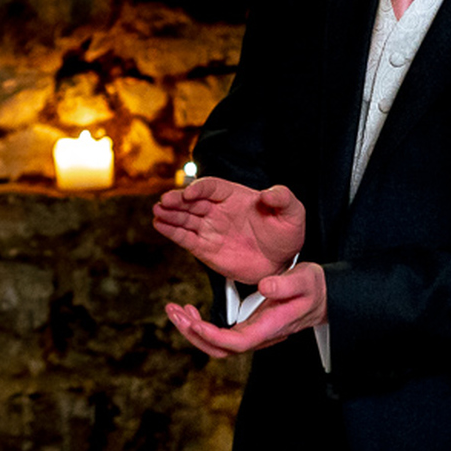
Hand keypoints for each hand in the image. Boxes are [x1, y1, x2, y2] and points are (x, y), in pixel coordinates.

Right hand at [153, 178, 305, 282]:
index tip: (191, 194)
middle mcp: (218, 210)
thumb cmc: (286, 234)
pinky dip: (171, 232)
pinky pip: (184, 238)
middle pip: (192, 201)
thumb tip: (269, 193)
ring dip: (170, 215)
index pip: (212, 187)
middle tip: (165, 201)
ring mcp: (210, 229)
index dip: (200, 188)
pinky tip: (159, 226)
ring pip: (184, 218)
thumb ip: (283, 199)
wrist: (282, 263)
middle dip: (177, 200)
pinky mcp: (205, 248)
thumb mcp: (293, 213)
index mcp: (235, 196)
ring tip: (157, 212)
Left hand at [163, 261, 326, 357]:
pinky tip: (190, 311)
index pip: (237, 342)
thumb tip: (265, 287)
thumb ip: (286, 284)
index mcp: (270, 327)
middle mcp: (259, 335)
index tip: (194, 323)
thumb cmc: (315, 289)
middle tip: (174, 311)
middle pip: (220, 349)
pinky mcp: (247, 328)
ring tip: (175, 310)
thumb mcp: (305, 280)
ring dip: (193, 330)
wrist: (324, 297)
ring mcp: (252, 334)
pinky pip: (219, 335)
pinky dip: (200, 325)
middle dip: (193, 333)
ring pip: (216, 344)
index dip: (213, 337)